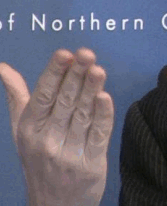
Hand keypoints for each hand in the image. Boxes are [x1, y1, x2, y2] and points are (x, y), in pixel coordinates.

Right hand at [0, 48, 113, 205]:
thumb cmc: (40, 159)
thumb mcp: (23, 130)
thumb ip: (18, 96)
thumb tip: (3, 67)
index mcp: (30, 128)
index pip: (43, 96)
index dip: (54, 74)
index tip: (65, 53)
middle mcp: (47, 140)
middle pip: (64, 103)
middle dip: (76, 76)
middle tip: (87, 54)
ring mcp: (69, 153)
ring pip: (81, 116)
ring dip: (91, 91)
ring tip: (99, 69)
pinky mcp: (91, 164)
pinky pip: (97, 136)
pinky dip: (102, 117)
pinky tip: (106, 98)